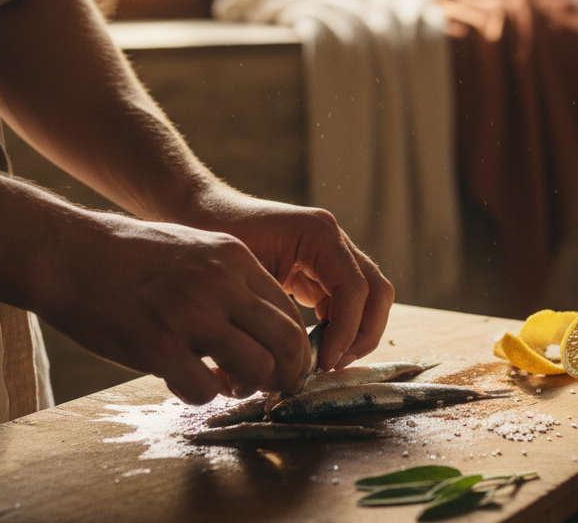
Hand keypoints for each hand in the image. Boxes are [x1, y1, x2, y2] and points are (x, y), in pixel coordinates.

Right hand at [34, 212, 311, 404]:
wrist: (67, 254)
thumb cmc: (127, 256)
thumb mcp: (195, 248)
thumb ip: (231, 282)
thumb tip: (260, 326)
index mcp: (233, 257)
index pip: (288, 311)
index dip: (294, 346)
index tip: (286, 363)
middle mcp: (220, 284)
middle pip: (286, 342)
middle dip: (288, 373)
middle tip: (275, 387)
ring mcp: (190, 315)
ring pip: (256, 369)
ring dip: (248, 387)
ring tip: (228, 385)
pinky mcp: (158, 346)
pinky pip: (204, 390)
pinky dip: (201, 395)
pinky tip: (186, 382)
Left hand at [174, 188, 394, 371]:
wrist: (199, 211)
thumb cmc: (215, 237)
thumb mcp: (244, 275)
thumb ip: (276, 313)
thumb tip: (296, 360)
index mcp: (318, 233)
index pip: (354, 289)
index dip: (346, 331)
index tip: (323, 362)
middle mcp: (333, 239)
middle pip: (377, 292)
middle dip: (362, 334)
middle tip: (332, 365)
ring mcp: (331, 252)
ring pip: (370, 298)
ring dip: (355, 333)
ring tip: (324, 362)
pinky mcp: (321, 268)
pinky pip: (348, 301)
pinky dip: (341, 328)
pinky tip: (314, 349)